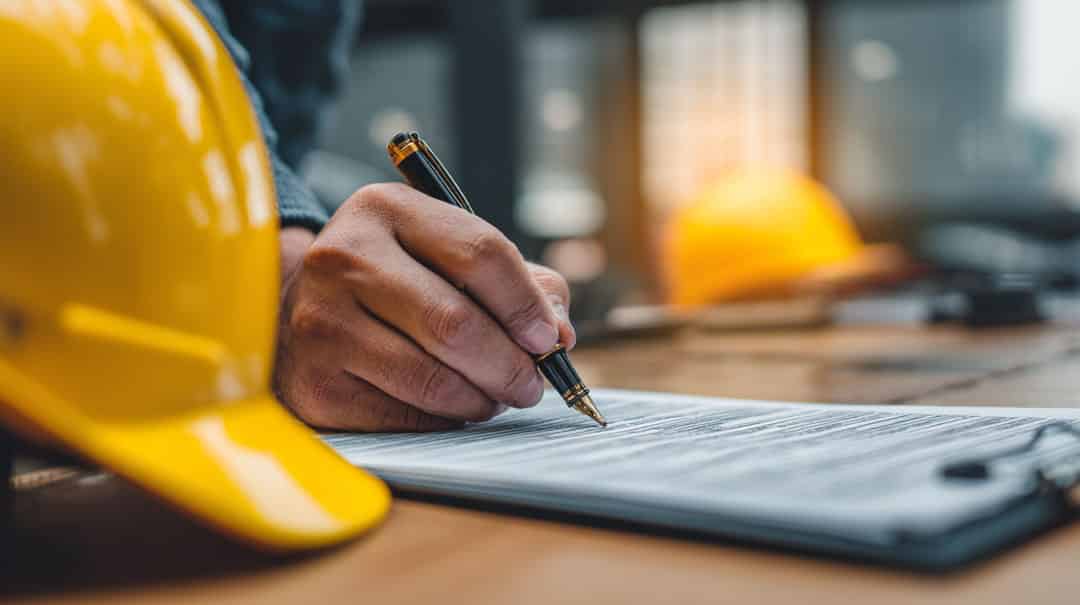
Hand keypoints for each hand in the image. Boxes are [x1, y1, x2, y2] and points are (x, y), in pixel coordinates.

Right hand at [274, 183, 574, 431]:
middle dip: (511, 364)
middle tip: (532, 384)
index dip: (526, 304)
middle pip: (456, 322)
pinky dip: (446, 419)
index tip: (550, 339)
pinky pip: (406, 416)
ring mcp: (322, 322)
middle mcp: (343, 257)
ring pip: (433, 378)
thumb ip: (520, 283)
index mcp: (385, 209)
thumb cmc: (396, 283)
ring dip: (483, 398)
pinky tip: (454, 406)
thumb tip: (559, 334)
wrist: (298, 313)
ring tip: (497, 396)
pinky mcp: (316, 383)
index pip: (480, 252)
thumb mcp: (447, 255)